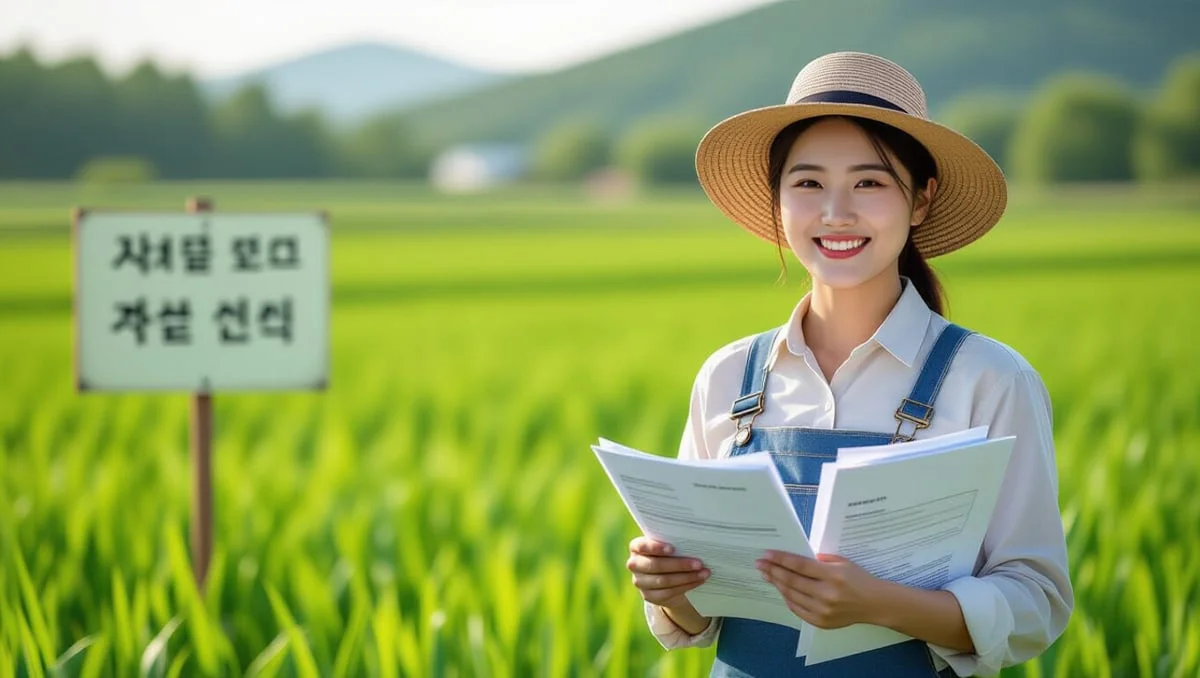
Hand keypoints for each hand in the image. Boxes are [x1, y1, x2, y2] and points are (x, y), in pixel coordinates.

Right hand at [626, 536, 709, 608]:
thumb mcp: (669, 547)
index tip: (673, 548)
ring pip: (663, 580)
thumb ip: (674, 543)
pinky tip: (697, 581)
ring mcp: (639, 582)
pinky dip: (685, 586)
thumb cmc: (670, 554)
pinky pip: (668, 592)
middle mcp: (634, 564)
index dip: (656, 548)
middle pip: (655, 565)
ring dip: (686, 577)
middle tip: (699, 563)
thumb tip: (694, 542)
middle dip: (679, 564)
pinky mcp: (648, 596)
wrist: (666, 577)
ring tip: (703, 573)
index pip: (642, 546)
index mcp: (636, 547)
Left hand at [756, 551, 884, 628]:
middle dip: (773, 571)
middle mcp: (826, 594)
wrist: (875, 604)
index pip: (799, 566)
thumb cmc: (859, 579)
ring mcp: (823, 611)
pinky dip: (788, 599)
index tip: (766, 554)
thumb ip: (820, 560)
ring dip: (777, 584)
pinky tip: (781, 590)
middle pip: (792, 581)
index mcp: (833, 575)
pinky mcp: (821, 622)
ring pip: (792, 595)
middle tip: (760, 564)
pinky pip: (798, 609)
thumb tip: (796, 559)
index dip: (780, 559)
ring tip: (767, 575)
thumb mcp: (842, 562)